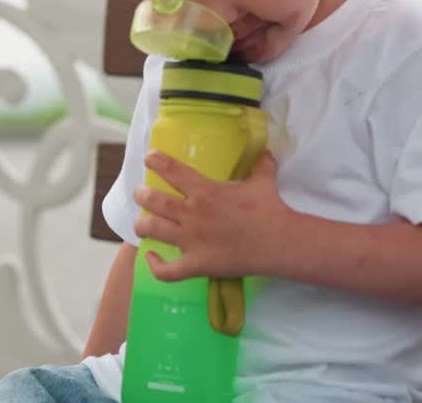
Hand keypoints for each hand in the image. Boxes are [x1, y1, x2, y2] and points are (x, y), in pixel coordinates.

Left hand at [133, 150, 292, 281]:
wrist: (279, 242)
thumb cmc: (270, 209)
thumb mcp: (263, 180)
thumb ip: (260, 164)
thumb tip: (265, 150)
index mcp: (205, 191)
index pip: (172, 170)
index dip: (156, 161)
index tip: (150, 158)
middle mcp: (192, 213)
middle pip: (152, 200)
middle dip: (142, 194)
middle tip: (142, 193)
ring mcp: (191, 240)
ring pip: (152, 230)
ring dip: (142, 225)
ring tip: (142, 223)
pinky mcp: (196, 265)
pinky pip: (166, 270)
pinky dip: (154, 264)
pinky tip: (151, 257)